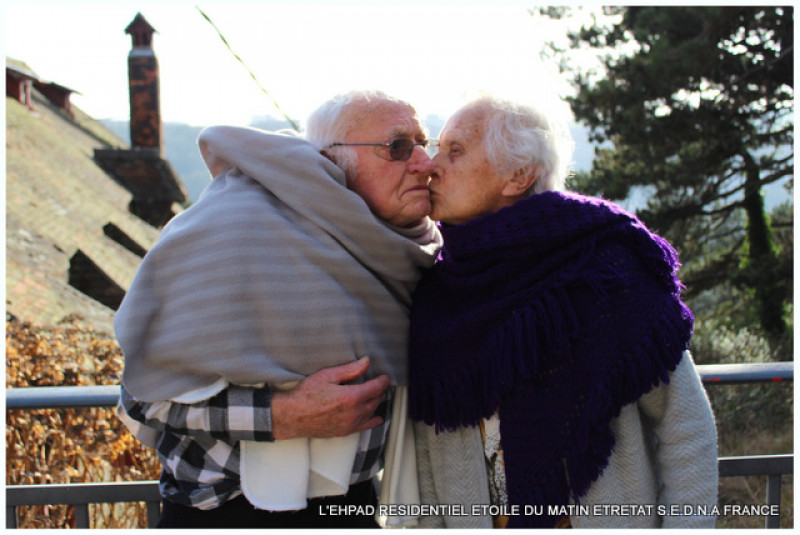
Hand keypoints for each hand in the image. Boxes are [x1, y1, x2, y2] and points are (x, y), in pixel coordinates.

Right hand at [270, 357, 389, 439]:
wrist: (292, 416)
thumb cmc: (306, 394)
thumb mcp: (327, 375)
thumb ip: (350, 370)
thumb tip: (366, 362)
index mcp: (351, 397)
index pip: (376, 388)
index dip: (383, 381)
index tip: (385, 377)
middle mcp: (354, 412)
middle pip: (376, 400)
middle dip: (380, 391)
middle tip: (379, 384)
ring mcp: (350, 424)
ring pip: (372, 412)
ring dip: (376, 403)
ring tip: (376, 396)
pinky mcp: (345, 432)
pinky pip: (365, 426)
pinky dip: (372, 420)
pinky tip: (375, 417)